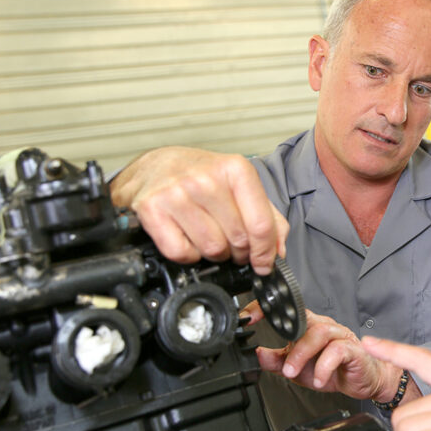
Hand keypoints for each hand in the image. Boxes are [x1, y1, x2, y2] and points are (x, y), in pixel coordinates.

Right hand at [110, 146, 287, 273]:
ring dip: (214, 253)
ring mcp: (177, 193)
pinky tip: (188, 239)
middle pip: (238, 240)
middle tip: (232, 245)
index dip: (265, 252)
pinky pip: (182, 253)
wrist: (154, 167)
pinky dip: (188, 255)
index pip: (260, 224)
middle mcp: (205, 179)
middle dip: (239, 251)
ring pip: (212, 249)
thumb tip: (278, 251)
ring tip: (210, 238)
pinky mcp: (152, 209)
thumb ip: (267, 216)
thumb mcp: (239, 186)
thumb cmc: (200, 177)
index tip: (264, 263)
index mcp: (235, 169)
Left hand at [246, 302, 417, 403]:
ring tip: (294, 374)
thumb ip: (278, 361)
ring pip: (319, 334)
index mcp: (309, 327)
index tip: (249, 317)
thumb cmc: (335, 370)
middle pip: (304, 322)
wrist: (365, 381)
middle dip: (290, 346)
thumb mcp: (299, 369)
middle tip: (283, 368)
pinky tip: (319, 380)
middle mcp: (324, 327)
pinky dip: (324, 367)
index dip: (268, 310)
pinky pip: (338, 351)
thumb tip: (258, 354)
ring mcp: (340, 336)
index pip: (288, 312)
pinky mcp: (353, 349)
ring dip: (303, 355)